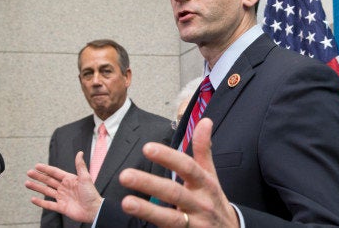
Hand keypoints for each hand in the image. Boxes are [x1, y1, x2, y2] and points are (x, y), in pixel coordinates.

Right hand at [25, 151, 102, 222]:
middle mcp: (64, 188)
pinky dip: (40, 202)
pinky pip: (48, 204)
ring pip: (46, 191)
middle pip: (48, 181)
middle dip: (38, 177)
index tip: (37, 165)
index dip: (46, 169)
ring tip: (27, 183)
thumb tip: (80, 153)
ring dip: (36, 187)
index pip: (55, 173)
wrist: (93, 210)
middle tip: (29, 172)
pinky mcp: (61, 207)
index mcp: (70, 180)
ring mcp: (62, 197)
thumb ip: (80, 165)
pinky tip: (33, 199)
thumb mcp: (85, 177)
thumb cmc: (91, 193)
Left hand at [119, 118, 238, 227]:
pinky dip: (155, 227)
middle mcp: (200, 203)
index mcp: (205, 184)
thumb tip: (205, 121)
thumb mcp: (211, 175)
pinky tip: (137, 225)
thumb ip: (204, 149)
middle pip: (175, 192)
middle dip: (150, 184)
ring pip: (171, 218)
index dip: (168, 157)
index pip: (187, 167)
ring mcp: (194, 223)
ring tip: (126, 202)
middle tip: (125, 175)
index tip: (147, 148)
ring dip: (148, 211)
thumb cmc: (214, 200)